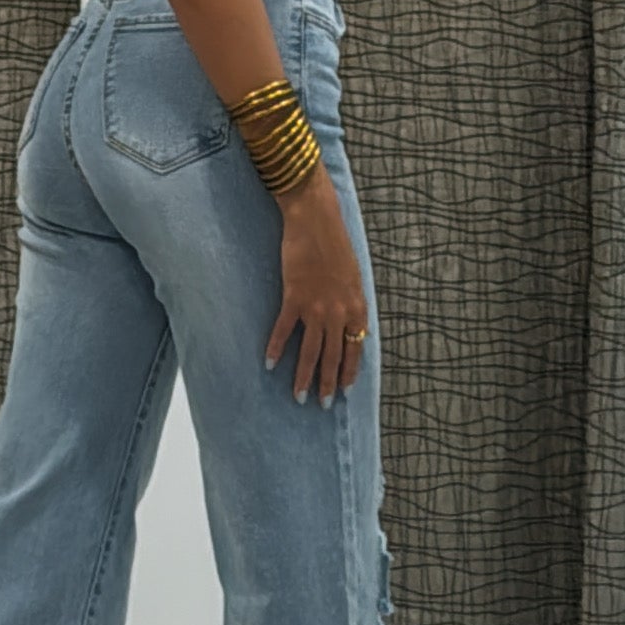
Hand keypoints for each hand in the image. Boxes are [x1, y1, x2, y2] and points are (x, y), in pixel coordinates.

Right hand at [263, 161, 369, 405]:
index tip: (344, 389)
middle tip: (321, 404)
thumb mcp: (353, 276)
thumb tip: (348, 323)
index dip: (348, 371)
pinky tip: (268, 363)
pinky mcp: (294, 297)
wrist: (316, 219)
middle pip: (333, 356)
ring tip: (298, 396)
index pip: (355, 348)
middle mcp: (339, 312)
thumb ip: (350, 302)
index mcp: (357, 306)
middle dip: (327, 383)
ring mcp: (316, 306)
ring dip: (303, 376)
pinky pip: (284, 330)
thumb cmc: (335, 244)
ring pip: (310, 351)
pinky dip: (275, 348)